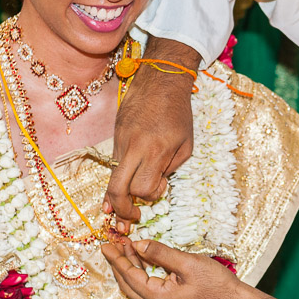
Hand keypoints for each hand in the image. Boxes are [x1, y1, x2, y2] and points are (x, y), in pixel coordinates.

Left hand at [102, 238, 240, 298]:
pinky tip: (145, 260)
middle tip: (112, 245)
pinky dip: (143, 274)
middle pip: (128, 284)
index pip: (129, 276)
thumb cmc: (216, 285)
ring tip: (127, 248)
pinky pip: (149, 289)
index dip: (116, 259)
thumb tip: (138, 245)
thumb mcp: (188, 263)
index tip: (105, 245)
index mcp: (158, 298)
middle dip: (119, 264)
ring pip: (138, 287)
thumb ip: (161, 253)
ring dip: (131, 268)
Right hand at [104, 40, 197, 229]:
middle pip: (117, 189)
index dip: (150, 195)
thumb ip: (170, 168)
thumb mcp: (186, 144)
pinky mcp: (114, 137)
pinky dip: (119, 176)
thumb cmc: (179, 113)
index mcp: (156, 151)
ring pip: (112, 178)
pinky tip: (122, 186)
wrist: (160, 81)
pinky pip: (114, 164)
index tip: (159, 188)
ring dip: (118, 195)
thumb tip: (154, 186)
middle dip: (122, 209)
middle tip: (130, 217)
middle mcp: (133, 148)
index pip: (143, 188)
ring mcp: (120, 142)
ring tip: (120, 210)